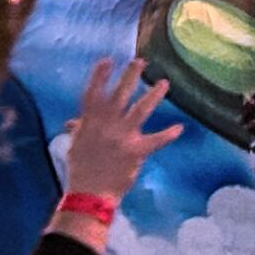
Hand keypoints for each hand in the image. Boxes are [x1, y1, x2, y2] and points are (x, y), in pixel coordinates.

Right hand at [58, 56, 182, 205]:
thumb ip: (79, 130)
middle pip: (119, 95)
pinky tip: (179, 128)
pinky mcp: (136, 151)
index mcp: (89, 123)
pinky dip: (168, 134)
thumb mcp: (76, 146)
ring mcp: (122, 137)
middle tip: (141, 61)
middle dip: (130, 76)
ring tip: (164, 83)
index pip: (92, 94)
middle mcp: (106, 125)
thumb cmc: (80, 170)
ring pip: (140, 110)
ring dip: (153, 95)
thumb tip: (74, 122)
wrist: (89, 194)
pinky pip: (155, 140)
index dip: (99, 77)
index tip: (107, 60)